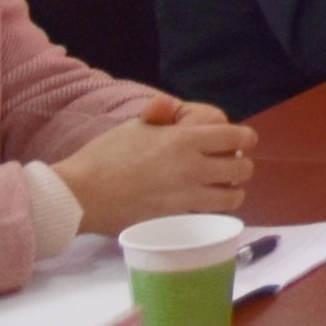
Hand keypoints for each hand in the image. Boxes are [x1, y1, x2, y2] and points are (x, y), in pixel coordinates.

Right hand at [51, 95, 254, 238]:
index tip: (240, 142)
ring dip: (231, 191)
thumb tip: (170, 105)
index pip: (238, 137)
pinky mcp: (175, 219)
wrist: (81, 194)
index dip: (245, 138)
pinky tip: (200, 205)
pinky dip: (210, 211)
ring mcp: (186, 197)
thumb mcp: (135, 126)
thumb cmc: (105, 156)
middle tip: (228, 165)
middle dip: (240, 165)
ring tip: (219, 188)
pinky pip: (208, 215)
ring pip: (232, 197)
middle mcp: (193, 168)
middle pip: (242, 169)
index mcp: (186, 140)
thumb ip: (161, 115)